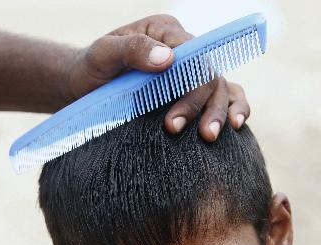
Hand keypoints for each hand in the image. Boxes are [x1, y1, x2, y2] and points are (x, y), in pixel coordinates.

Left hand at [67, 14, 250, 140]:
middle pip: (209, 75)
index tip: (173, 121)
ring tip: (210, 137)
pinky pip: (225, 95)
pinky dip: (235, 108)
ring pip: (221, 87)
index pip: (193, 56)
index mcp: (165, 31)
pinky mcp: (192, 91)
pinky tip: (235, 127)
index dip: (190, 88)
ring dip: (220, 112)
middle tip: (192, 135)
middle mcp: (183, 49)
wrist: (84, 86)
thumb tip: (167, 58)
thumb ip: (132, 49)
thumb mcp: (103, 54)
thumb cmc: (92, 68)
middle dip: (203, 106)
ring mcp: (190, 72)